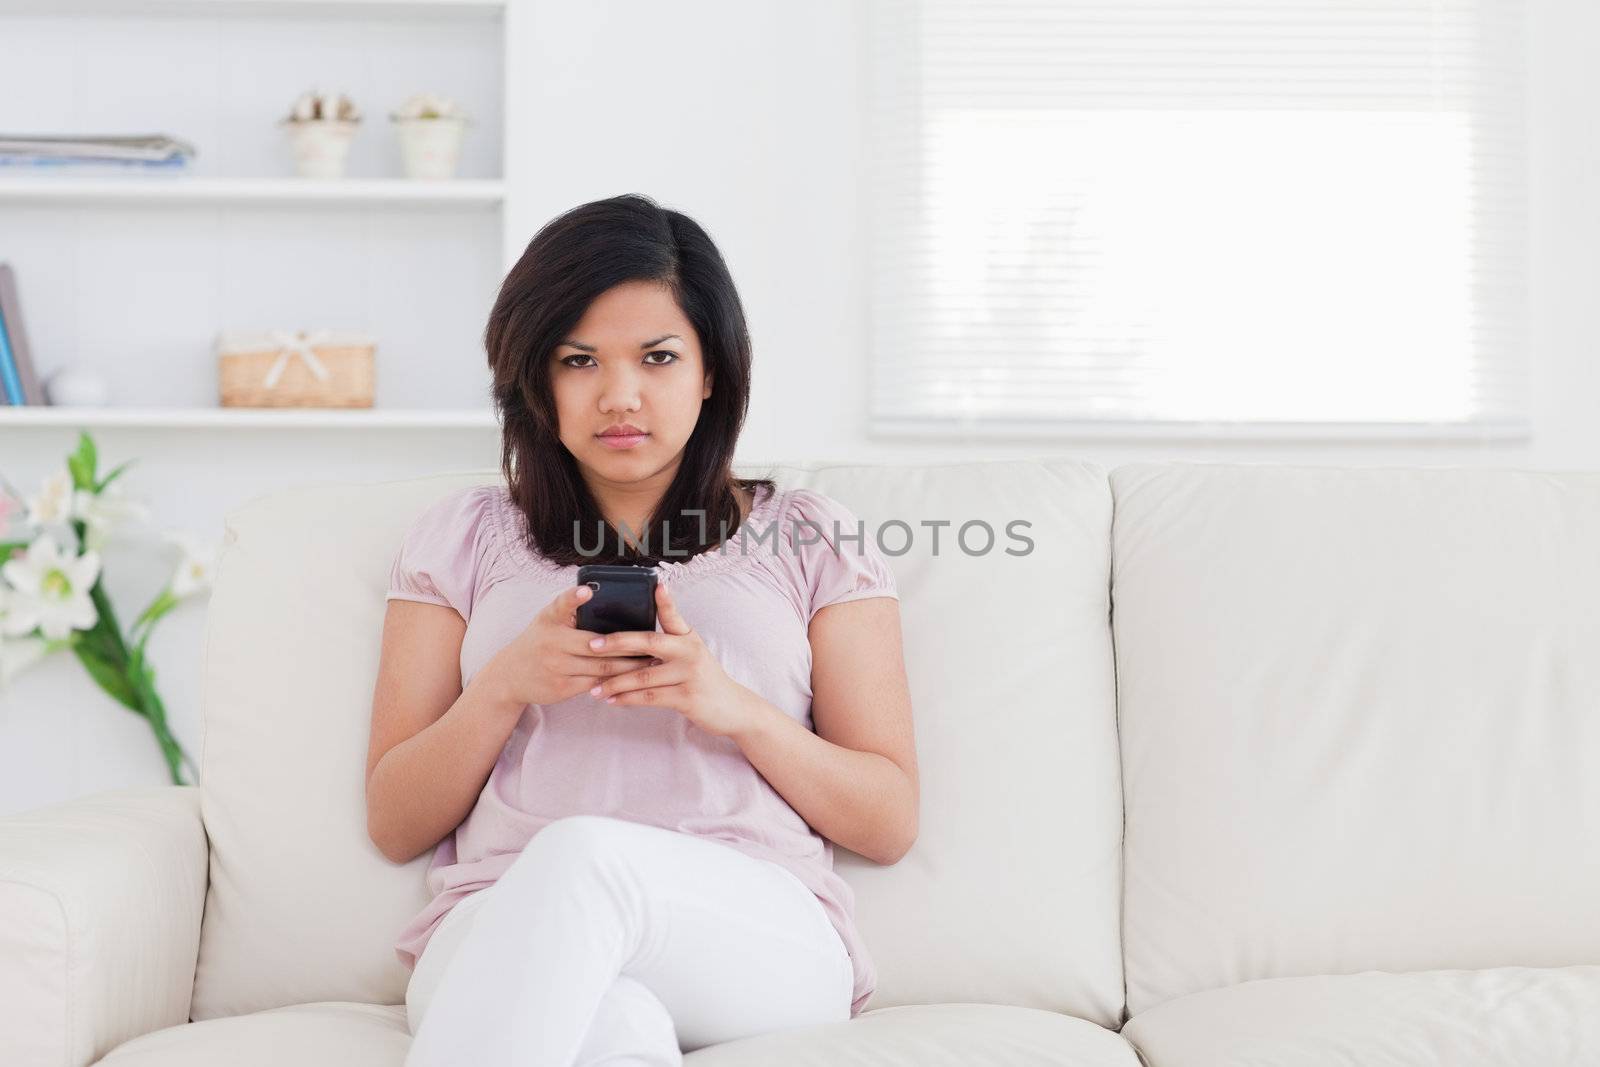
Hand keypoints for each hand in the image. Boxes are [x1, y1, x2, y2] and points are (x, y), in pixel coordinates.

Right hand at [484, 583, 652, 707]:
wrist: (510, 676)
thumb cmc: (539, 640)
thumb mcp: (547, 619)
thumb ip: (569, 608)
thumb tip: (599, 592)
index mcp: (550, 620)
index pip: (561, 605)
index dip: (574, 597)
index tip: (587, 591)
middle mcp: (552, 642)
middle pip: (598, 645)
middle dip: (628, 646)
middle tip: (653, 643)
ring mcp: (557, 667)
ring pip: (601, 667)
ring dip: (629, 666)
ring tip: (651, 662)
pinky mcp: (562, 687)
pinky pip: (595, 684)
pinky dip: (615, 682)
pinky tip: (633, 680)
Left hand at [581, 580, 754, 738]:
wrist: (730, 707)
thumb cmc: (702, 676)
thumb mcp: (691, 651)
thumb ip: (669, 638)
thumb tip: (639, 630)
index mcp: (688, 638)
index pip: (673, 615)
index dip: (665, 600)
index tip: (656, 584)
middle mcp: (690, 652)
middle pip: (649, 642)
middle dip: (618, 642)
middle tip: (592, 645)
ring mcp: (689, 675)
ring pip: (644, 676)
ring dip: (615, 683)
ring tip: (594, 688)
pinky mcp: (687, 698)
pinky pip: (650, 698)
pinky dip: (628, 700)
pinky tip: (612, 701)